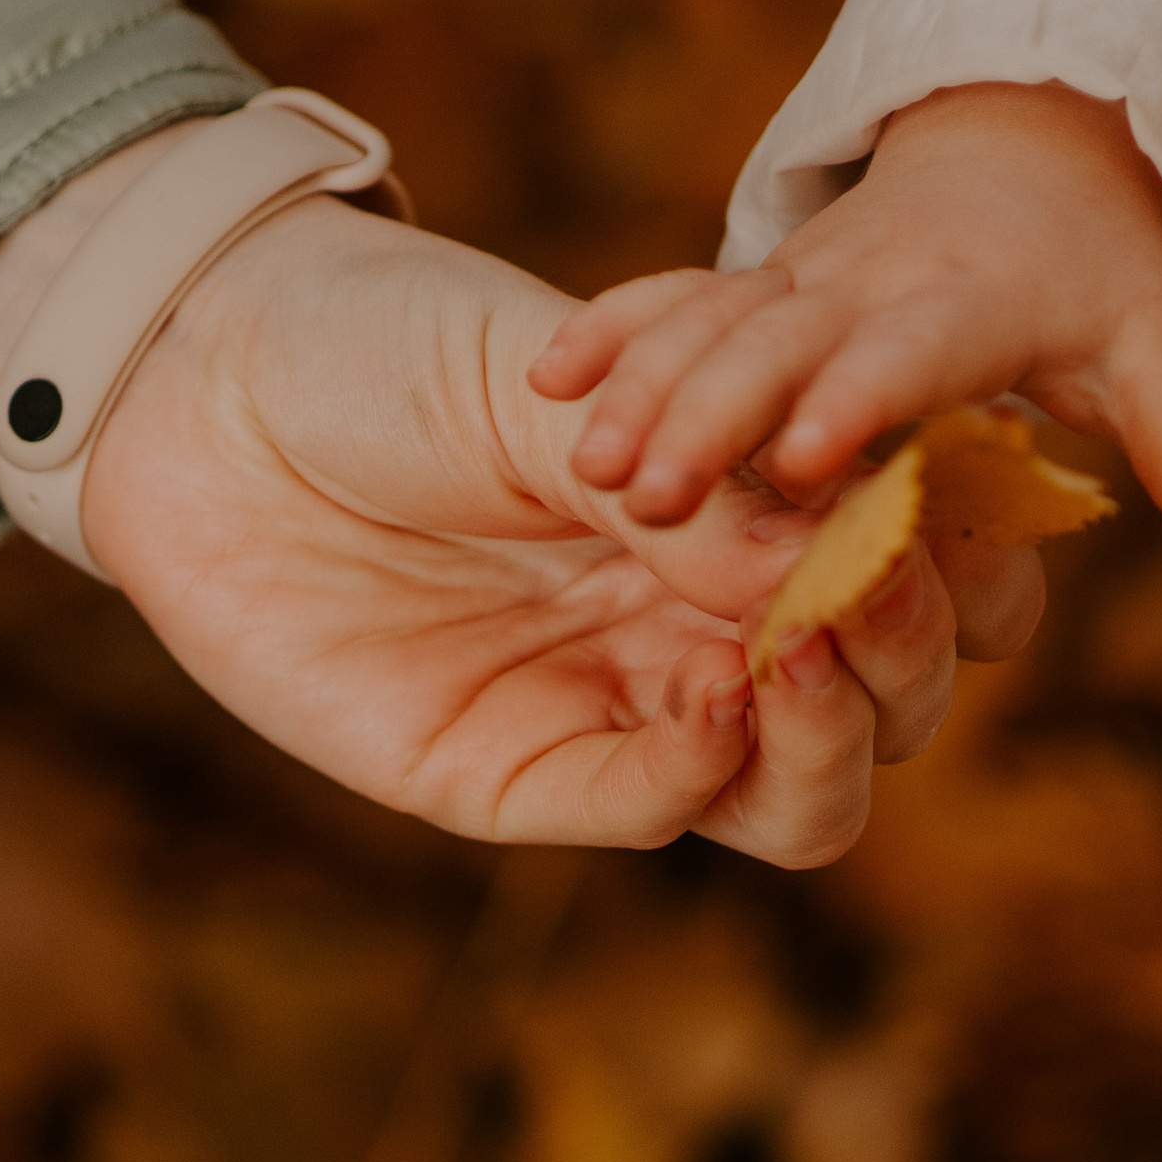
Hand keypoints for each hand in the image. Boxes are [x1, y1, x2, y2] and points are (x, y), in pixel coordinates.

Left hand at [0, 145, 968, 860]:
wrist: (203, 391)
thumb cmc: (386, 350)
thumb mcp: (564, 396)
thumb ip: (703, 493)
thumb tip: (847, 564)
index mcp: (733, 522)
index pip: (894, 585)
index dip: (952, 570)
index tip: (958, 514)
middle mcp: (697, 632)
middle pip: (875, 710)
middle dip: (905, 657)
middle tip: (879, 587)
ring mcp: (617, 714)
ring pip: (794, 798)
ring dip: (831, 740)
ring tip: (803, 657)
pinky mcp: (519, 780)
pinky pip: (653, 811)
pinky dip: (706, 770)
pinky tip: (718, 698)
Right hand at [527, 83, 1161, 600]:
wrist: (1023, 164)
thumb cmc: (1089, 289)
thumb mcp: (1154, 362)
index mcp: (965, 312)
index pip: (908, 358)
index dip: (861, 399)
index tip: (812, 457)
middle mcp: (869, 290)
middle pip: (783, 346)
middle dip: (714, 408)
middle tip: (649, 485)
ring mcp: (800, 287)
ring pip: (711, 327)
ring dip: (644, 386)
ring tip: (581, 455)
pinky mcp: (752, 288)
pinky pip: (671, 302)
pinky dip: (612, 333)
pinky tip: (546, 380)